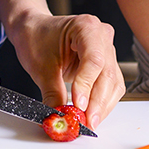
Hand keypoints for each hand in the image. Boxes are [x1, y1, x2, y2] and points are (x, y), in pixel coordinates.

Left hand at [7, 12, 125, 126]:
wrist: (34, 31)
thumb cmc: (36, 38)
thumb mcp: (40, 67)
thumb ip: (52, 93)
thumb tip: (59, 116)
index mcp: (86, 27)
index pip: (94, 60)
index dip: (87, 86)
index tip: (78, 106)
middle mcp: (102, 36)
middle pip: (107, 74)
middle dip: (97, 103)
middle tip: (85, 122)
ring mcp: (107, 50)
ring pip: (113, 83)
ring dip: (101, 106)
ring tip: (87, 122)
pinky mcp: (106, 64)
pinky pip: (111, 86)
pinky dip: (101, 102)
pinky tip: (91, 113)